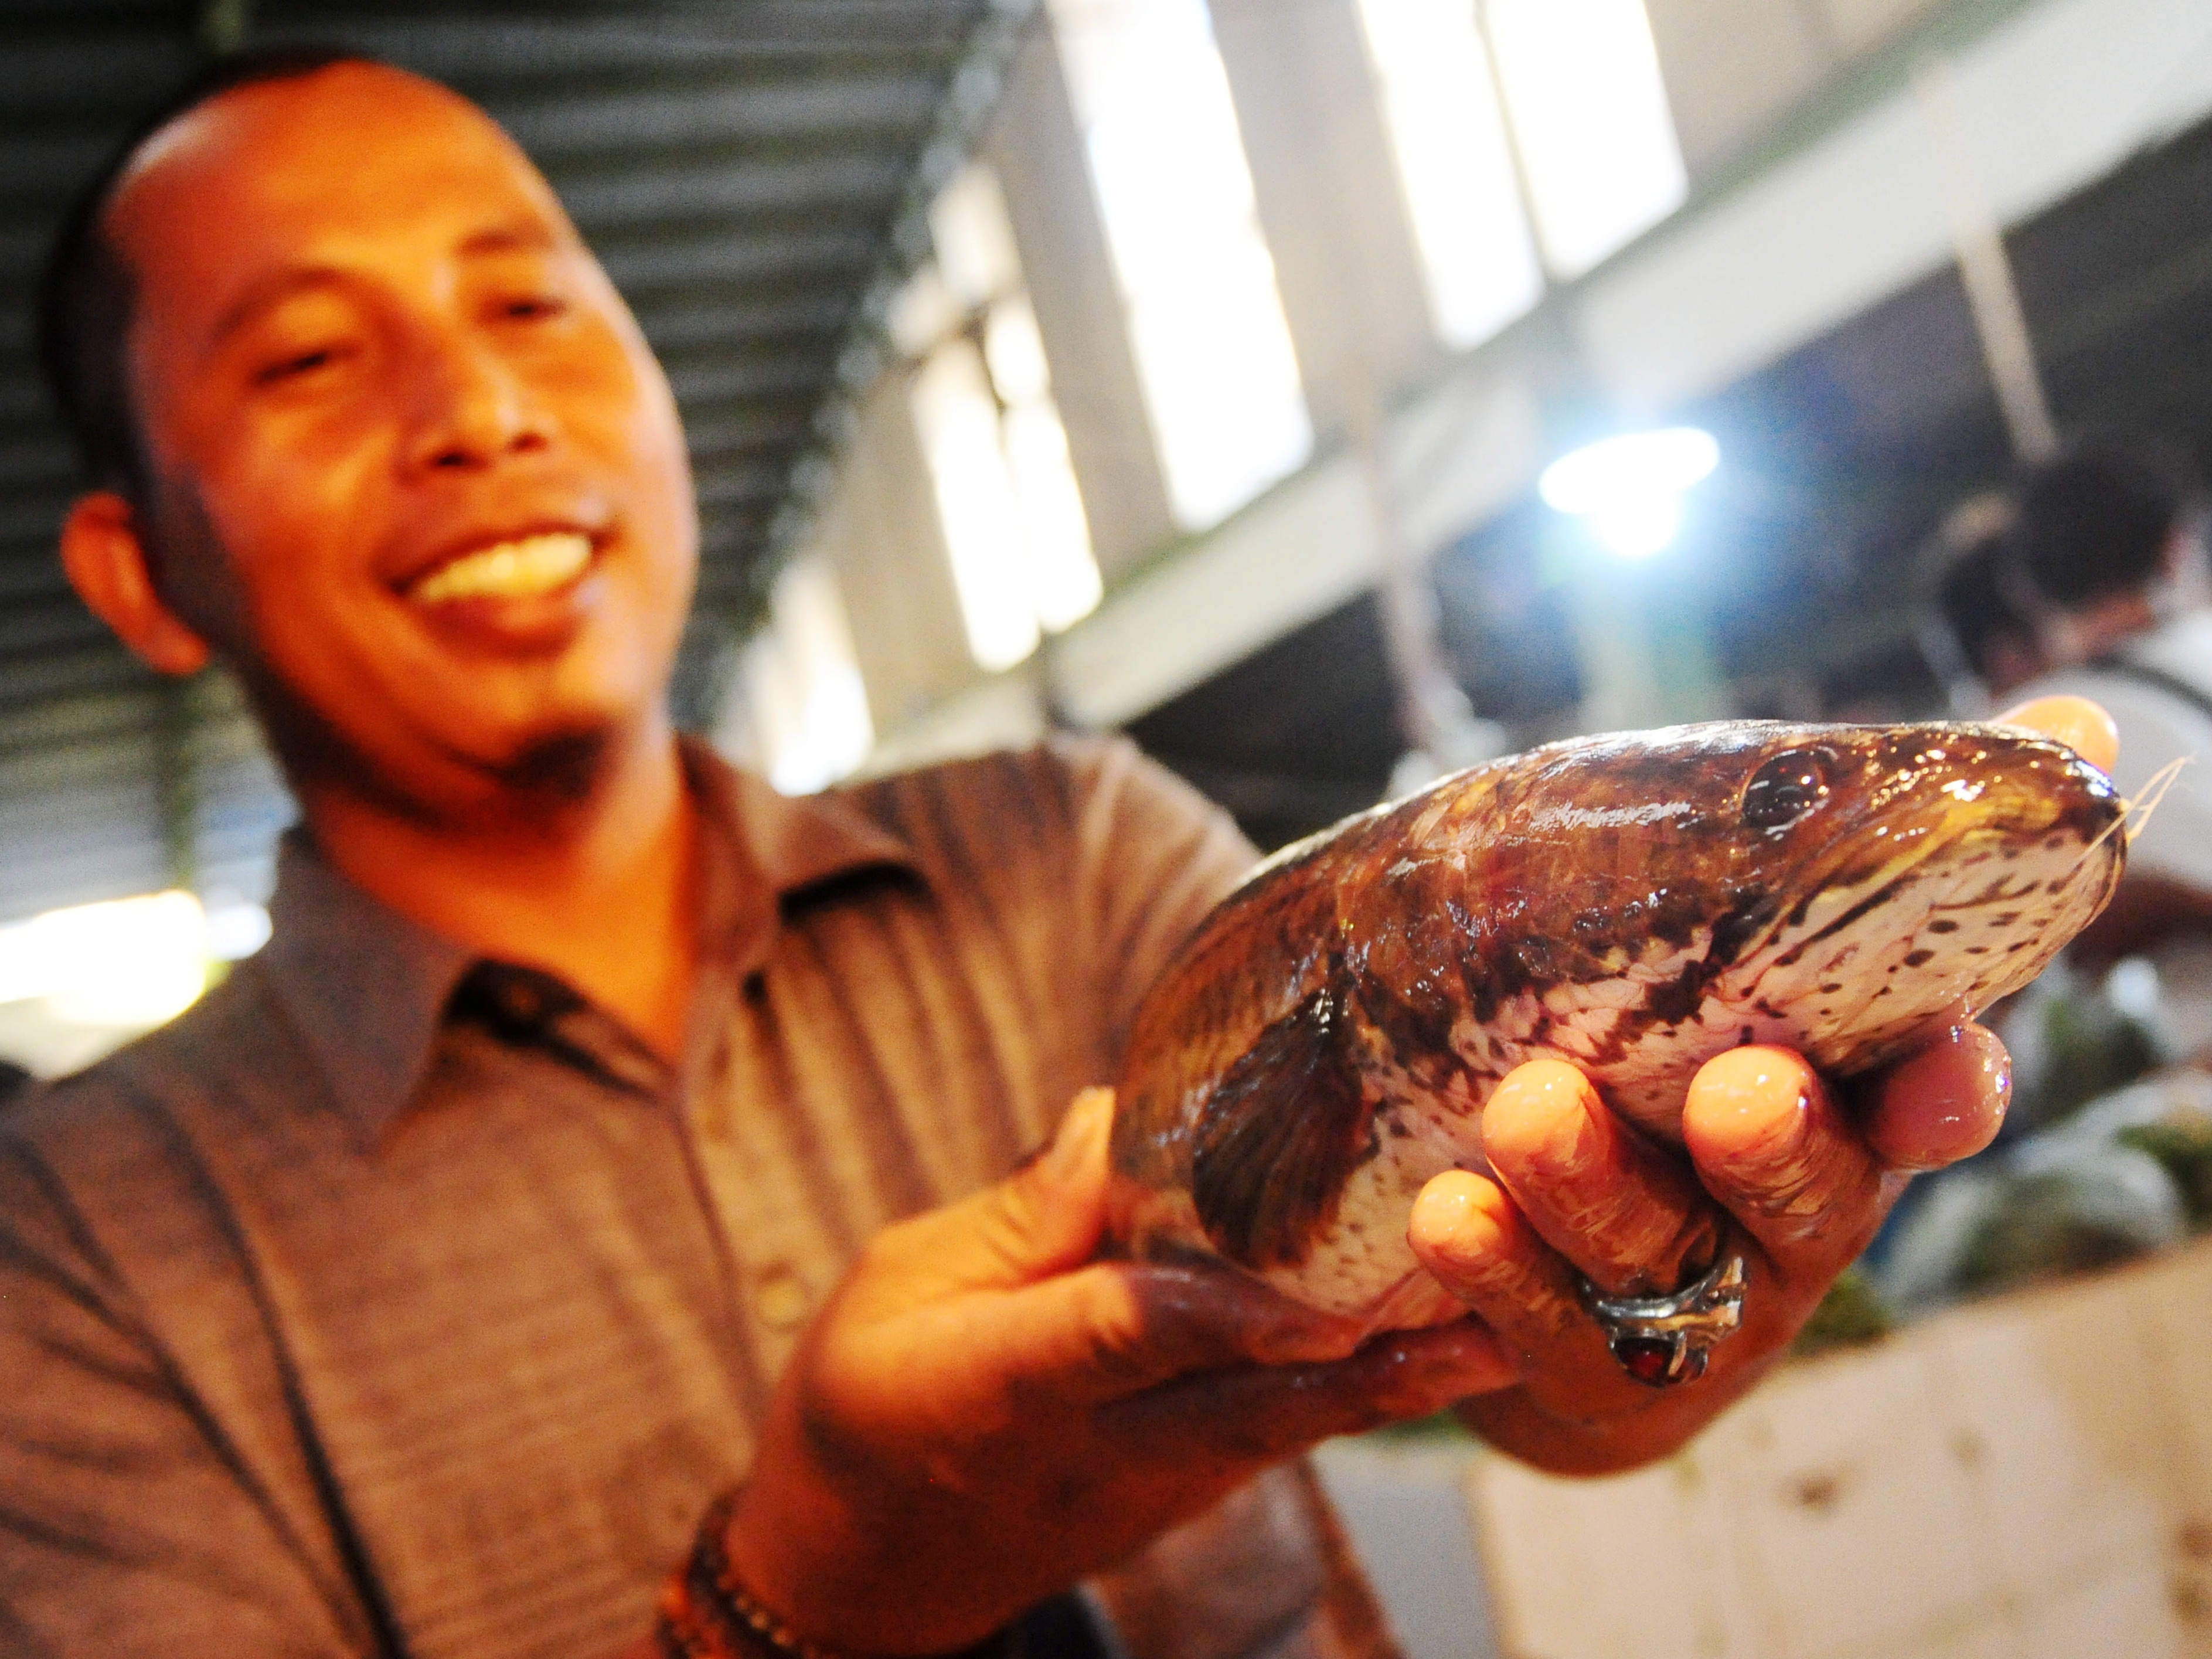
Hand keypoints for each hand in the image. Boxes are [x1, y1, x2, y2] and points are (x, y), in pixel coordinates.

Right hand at [721, 1088, 1517, 1654]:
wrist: (858, 1567)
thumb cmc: (862, 1399)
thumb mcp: (895, 1283)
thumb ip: (1016, 1217)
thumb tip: (1118, 1121)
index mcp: (996, 1385)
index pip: (1118, 1338)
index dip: (1217, 1311)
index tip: (1310, 1287)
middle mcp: (1092, 1448)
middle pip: (1246, 1403)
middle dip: (1368, 1359)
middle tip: (1484, 1301)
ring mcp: (1147, 1486)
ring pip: (1285, 1432)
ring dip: (1394, 1385)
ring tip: (1505, 1319)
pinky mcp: (1179, 1493)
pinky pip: (1277, 1441)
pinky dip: (1359, 1398)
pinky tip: (1441, 1350)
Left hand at [1404, 695, 2111, 1474]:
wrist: (1575, 1270)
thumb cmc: (1677, 1070)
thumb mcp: (1767, 961)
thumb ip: (1873, 854)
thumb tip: (2078, 713)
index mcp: (1848, 1109)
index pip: (1927, 1104)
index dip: (1942, 1092)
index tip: (1946, 1070)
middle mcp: (1789, 1214)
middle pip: (1803, 1191)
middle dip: (1773, 1144)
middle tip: (1736, 1092)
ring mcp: (1694, 1301)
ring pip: (1659, 1253)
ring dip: (1594, 1185)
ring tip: (1529, 1111)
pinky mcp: (1591, 1367)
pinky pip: (1545, 1327)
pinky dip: (1498, 1271)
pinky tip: (1452, 1213)